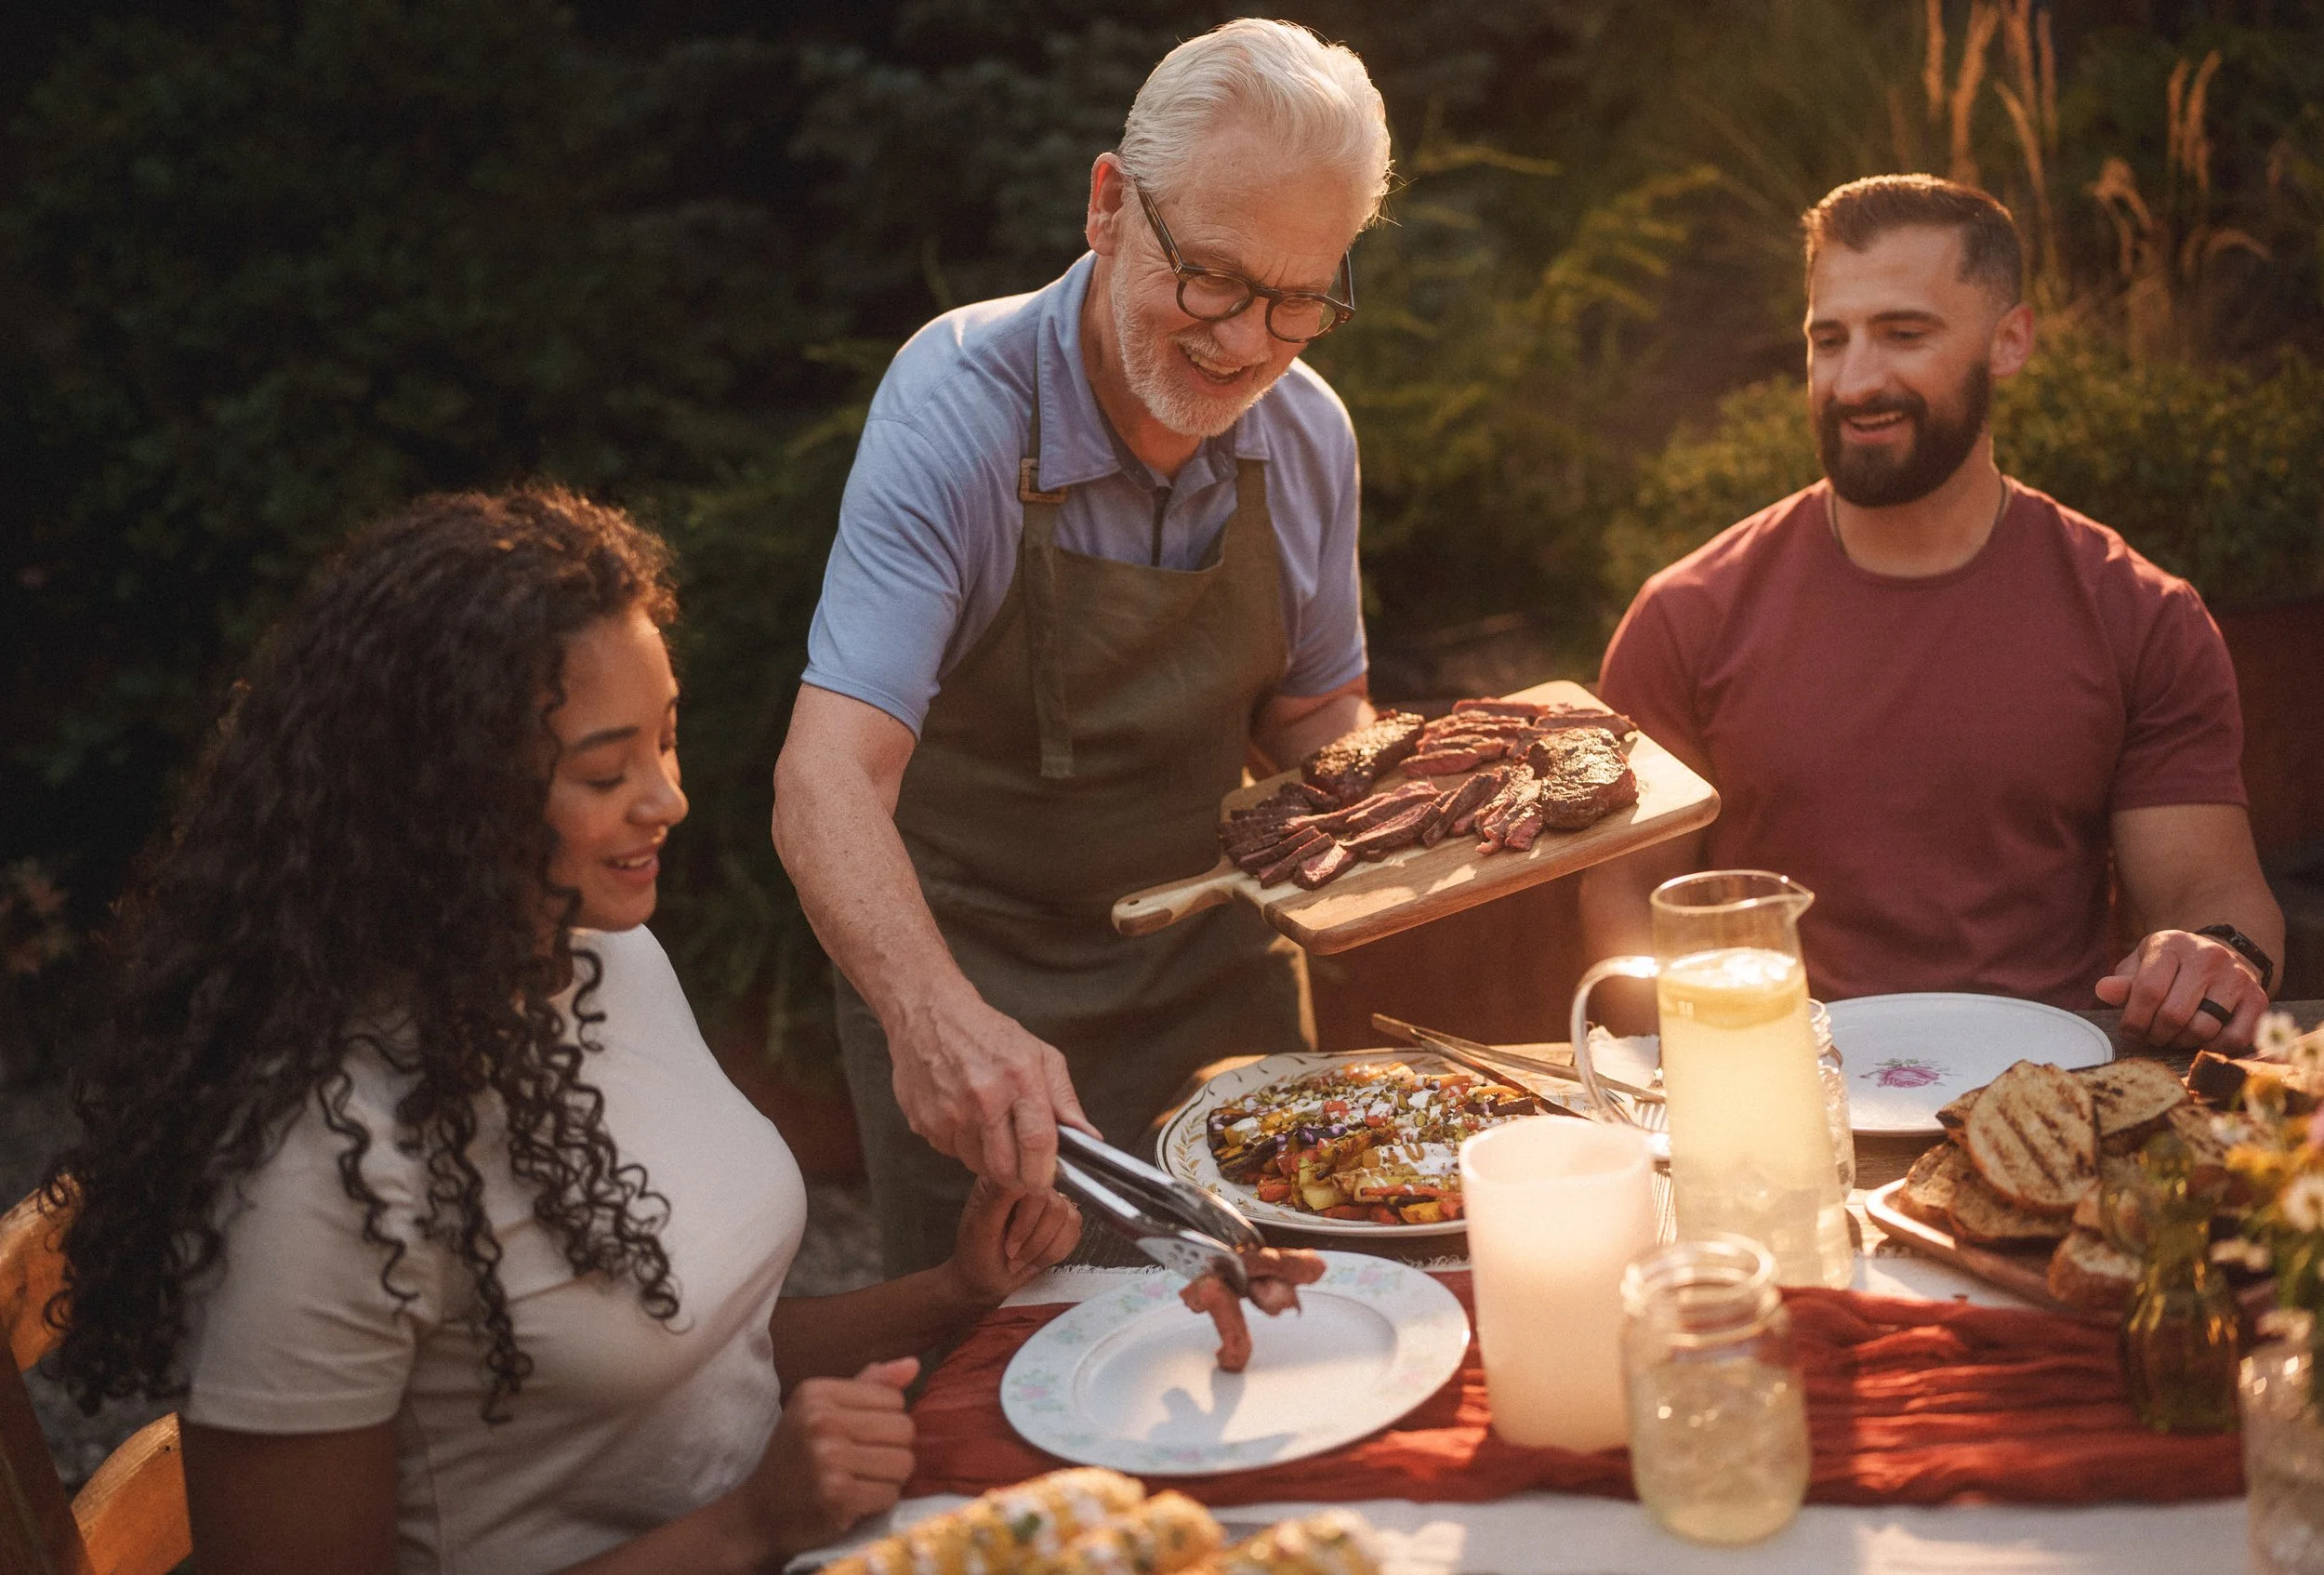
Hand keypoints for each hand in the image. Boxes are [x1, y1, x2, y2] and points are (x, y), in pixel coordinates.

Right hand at [734, 1357, 917, 1561]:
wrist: (760, 1512)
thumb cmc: (797, 1456)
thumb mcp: (821, 1410)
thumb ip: (868, 1385)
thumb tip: (913, 1365)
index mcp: (816, 1393)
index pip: (893, 1399)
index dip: (886, 1421)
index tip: (860, 1436)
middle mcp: (821, 1421)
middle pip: (904, 1429)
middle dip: (893, 1449)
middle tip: (866, 1461)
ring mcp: (828, 1459)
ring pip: (903, 1462)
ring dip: (890, 1477)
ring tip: (863, 1479)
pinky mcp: (837, 1496)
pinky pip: (890, 1494)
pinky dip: (880, 1500)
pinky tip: (857, 1500)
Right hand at [887, 991, 1095, 1188]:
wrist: (928, 1015)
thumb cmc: (987, 1033)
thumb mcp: (1039, 1054)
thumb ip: (1065, 1099)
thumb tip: (1089, 1137)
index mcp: (1018, 1078)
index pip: (1037, 1142)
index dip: (1045, 1172)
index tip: (1048, 1179)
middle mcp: (982, 1097)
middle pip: (1005, 1168)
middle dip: (1019, 1177)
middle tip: (1023, 1167)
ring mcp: (949, 1112)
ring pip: (977, 1165)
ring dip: (989, 1158)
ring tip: (991, 1128)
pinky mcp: (924, 1122)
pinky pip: (951, 1153)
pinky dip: (963, 1146)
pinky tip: (965, 1118)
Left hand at [944, 1176, 1081, 1304]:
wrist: (986, 1281)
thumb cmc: (977, 1252)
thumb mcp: (981, 1226)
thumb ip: (1000, 1197)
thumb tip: (1023, 1175)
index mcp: (1007, 1176)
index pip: (1035, 1184)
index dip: (1027, 1219)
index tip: (1009, 1245)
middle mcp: (1031, 1184)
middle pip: (1055, 1205)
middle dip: (1035, 1240)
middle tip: (1012, 1256)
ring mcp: (1049, 1202)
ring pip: (1070, 1218)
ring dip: (1045, 1249)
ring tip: (1022, 1260)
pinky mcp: (1063, 1222)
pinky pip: (1075, 1232)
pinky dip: (1055, 1253)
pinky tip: (1036, 1260)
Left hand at [2094, 929, 2266, 1051]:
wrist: (2220, 955)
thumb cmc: (2171, 966)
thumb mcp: (2142, 965)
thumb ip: (2123, 981)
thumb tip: (2104, 991)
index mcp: (2172, 944)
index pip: (2148, 991)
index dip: (2134, 1020)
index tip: (2130, 1032)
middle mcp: (2208, 956)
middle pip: (2175, 1014)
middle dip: (2156, 1034)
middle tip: (2152, 1036)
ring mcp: (2237, 976)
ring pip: (2203, 1028)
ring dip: (2182, 1042)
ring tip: (2173, 1036)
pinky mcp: (2258, 998)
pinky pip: (2234, 1038)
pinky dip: (2213, 1047)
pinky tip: (2201, 1039)